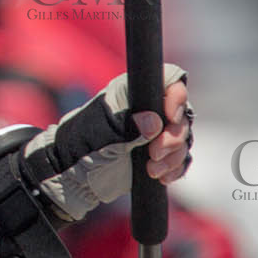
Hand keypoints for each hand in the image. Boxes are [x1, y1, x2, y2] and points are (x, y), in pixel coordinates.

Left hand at [16, 64, 193, 220]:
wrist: (74, 175)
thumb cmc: (82, 144)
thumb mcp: (101, 133)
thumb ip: (128, 126)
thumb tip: (154, 122)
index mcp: (134, 93)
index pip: (169, 81)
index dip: (177, 96)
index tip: (170, 117)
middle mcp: (150, 110)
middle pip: (182, 114)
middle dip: (173, 136)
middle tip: (155, 152)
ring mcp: (156, 133)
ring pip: (183, 139)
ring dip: (173, 156)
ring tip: (152, 169)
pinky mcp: (159, 156)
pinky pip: (180, 159)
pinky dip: (175, 169)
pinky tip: (161, 177)